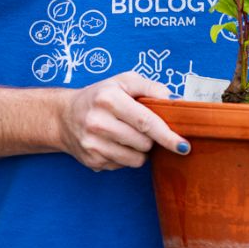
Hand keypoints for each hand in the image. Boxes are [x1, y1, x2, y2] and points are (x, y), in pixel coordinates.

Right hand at [55, 72, 185, 171]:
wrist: (64, 116)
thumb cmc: (101, 96)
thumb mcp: (124, 81)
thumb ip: (151, 87)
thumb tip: (175, 103)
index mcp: (108, 98)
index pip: (145, 121)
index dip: (167, 135)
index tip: (184, 145)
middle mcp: (97, 122)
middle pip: (144, 142)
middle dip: (152, 139)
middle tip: (142, 129)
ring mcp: (93, 144)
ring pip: (136, 159)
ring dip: (140, 150)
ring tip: (127, 135)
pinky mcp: (92, 161)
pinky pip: (123, 166)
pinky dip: (126, 157)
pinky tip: (114, 144)